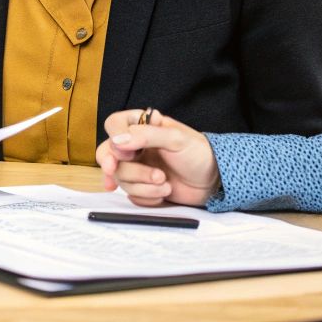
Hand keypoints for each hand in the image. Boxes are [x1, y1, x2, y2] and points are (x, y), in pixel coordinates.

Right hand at [95, 110, 219, 206]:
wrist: (213, 182)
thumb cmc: (199, 154)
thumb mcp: (176, 139)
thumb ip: (146, 136)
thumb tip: (117, 141)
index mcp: (142, 126)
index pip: (114, 125)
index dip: (114, 139)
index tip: (125, 153)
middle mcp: (135, 146)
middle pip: (108, 154)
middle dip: (119, 168)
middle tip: (117, 172)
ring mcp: (137, 167)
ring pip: (121, 178)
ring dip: (143, 183)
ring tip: (164, 182)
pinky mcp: (142, 187)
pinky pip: (131, 195)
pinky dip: (147, 196)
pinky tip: (163, 192)